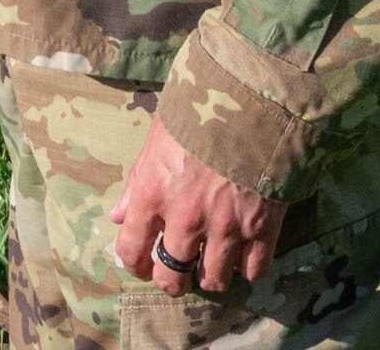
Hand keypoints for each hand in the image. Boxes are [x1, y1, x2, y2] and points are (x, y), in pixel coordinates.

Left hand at [112, 117, 285, 296]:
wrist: (250, 98)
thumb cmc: (198, 111)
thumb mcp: (157, 139)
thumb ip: (137, 181)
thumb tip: (117, 216)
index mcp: (154, 193)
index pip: (131, 251)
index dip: (134, 264)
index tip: (142, 264)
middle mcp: (186, 218)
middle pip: (172, 278)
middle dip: (172, 279)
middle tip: (178, 269)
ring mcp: (226, 227)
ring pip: (214, 281)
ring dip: (210, 275)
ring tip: (211, 261)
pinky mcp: (262, 228)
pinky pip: (253, 271)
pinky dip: (247, 267)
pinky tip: (243, 252)